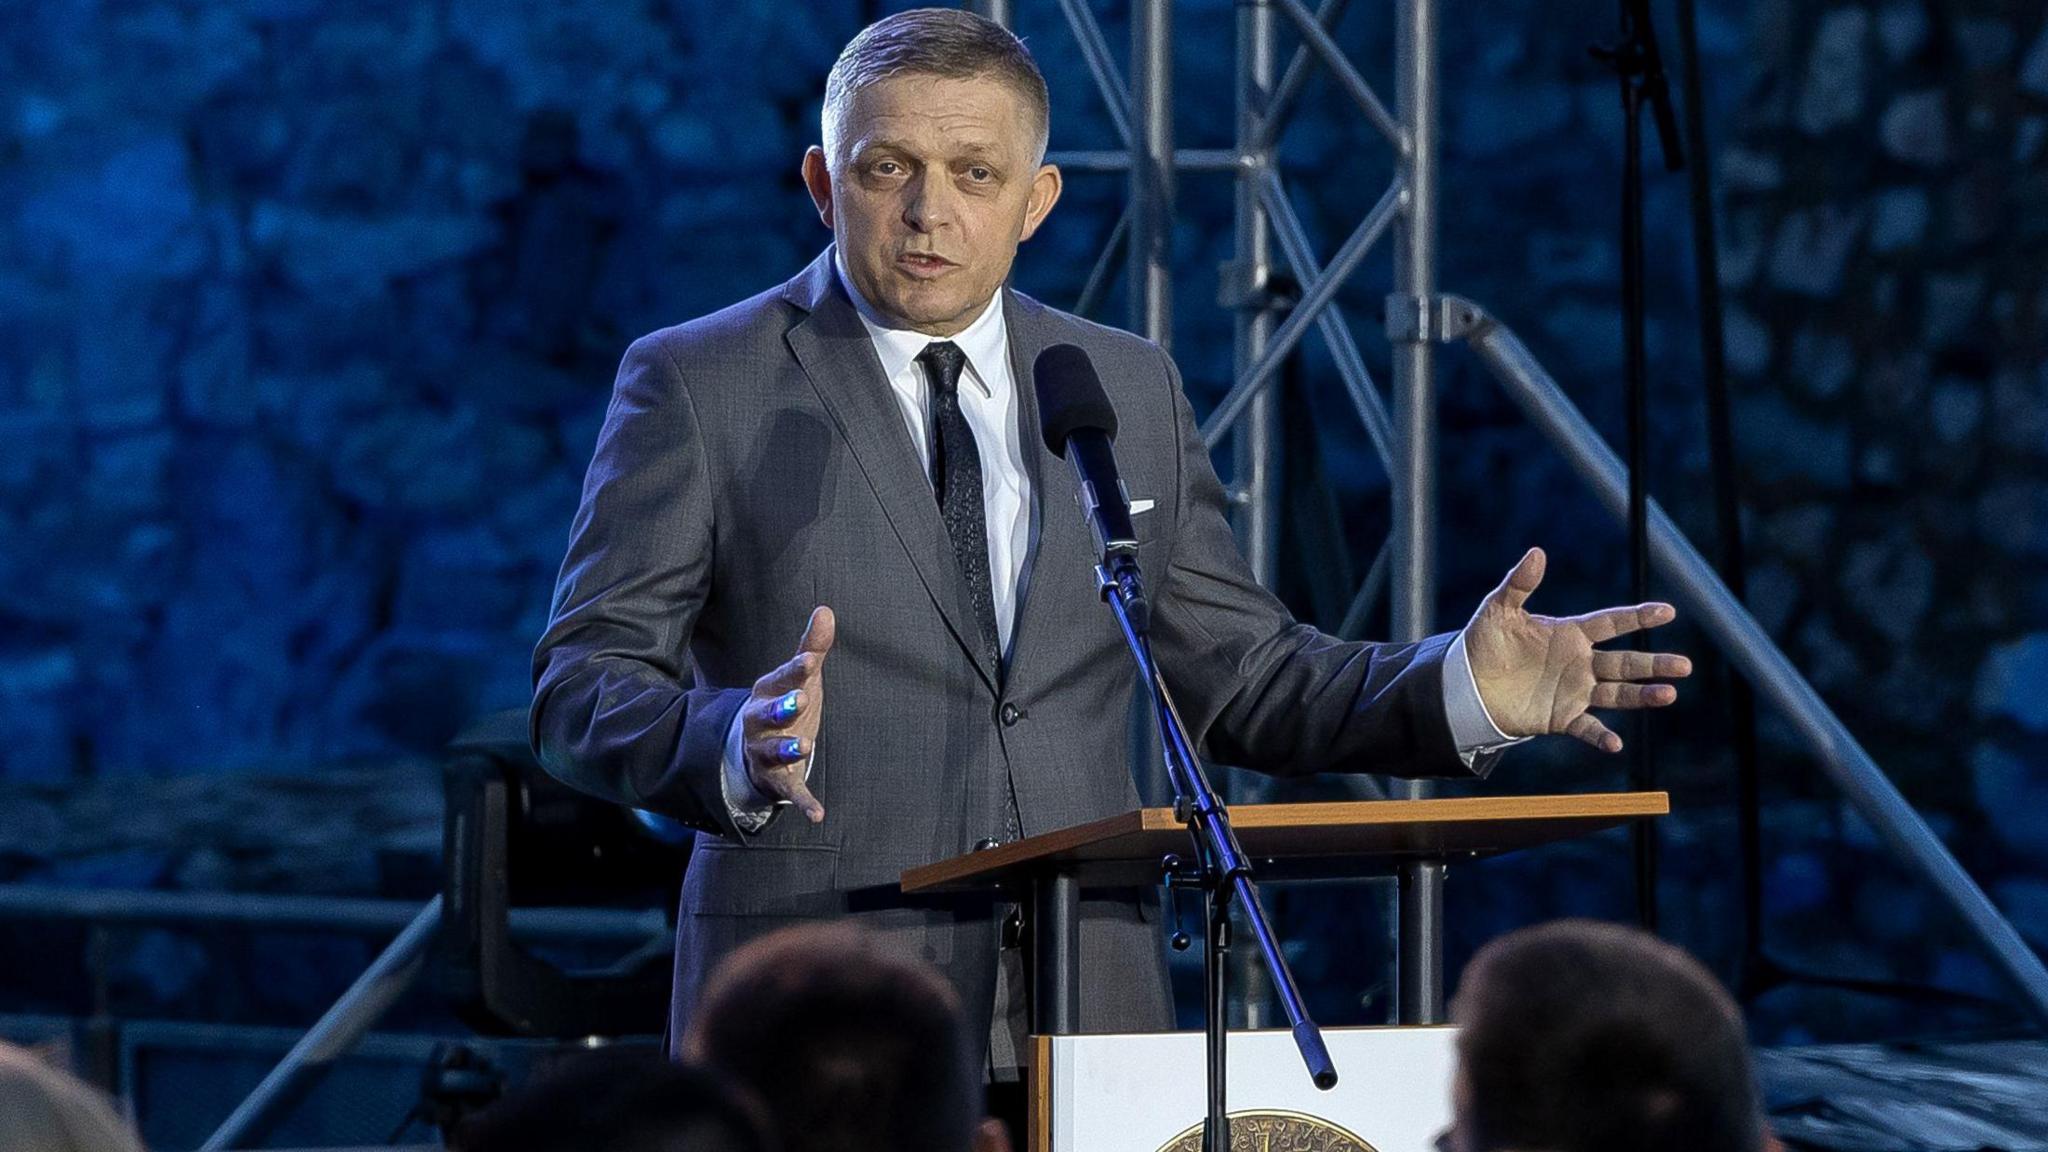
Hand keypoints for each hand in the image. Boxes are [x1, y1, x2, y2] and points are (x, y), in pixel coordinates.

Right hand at [742, 606, 834, 821]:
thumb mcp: (798, 676)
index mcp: (767, 693)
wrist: (751, 749)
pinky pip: (789, 792)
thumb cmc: (783, 704)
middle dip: (783, 708)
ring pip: (772, 751)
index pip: (781, 679)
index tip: (810, 660)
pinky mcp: (776, 780)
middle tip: (801, 700)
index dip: (795, 670)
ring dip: (787, 748)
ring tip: (804, 746)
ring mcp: (765, 752)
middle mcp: (760, 723)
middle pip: (768, 714)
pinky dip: (803, 802)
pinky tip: (818, 814)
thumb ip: (812, 646)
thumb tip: (826, 609)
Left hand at [1462, 548, 1690, 752]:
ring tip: (1668, 695)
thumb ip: (1519, 584)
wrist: (1467, 684)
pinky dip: (1601, 736)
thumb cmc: (1484, 643)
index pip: (1612, 623)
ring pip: (1617, 694)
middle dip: (1655, 664)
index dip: (1639, 617)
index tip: (1668, 611)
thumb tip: (1536, 552)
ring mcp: (1574, 692)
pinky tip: (1615, 744)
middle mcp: (1580, 663)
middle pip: (1625, 663)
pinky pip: (1586, 728)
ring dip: (1642, 695)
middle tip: (1684, 666)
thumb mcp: (1498, 610)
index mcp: (1570, 634)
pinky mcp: (1560, 718)